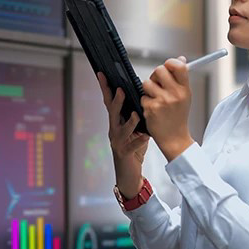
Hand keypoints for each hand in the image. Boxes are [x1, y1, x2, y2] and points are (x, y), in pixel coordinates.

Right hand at [97, 72, 149, 198]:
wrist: (128, 174)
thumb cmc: (133, 149)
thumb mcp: (134, 129)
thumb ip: (135, 115)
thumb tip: (141, 96)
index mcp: (116, 122)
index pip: (109, 102)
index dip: (105, 88)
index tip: (102, 74)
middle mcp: (114, 130)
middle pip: (112, 113)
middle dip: (116, 101)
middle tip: (120, 90)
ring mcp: (117, 142)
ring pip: (121, 129)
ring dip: (129, 121)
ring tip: (137, 114)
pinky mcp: (125, 153)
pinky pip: (132, 146)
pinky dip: (139, 141)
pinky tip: (146, 136)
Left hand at [141, 57, 193, 161]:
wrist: (174, 138)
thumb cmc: (178, 116)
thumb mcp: (184, 96)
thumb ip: (181, 78)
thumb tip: (180, 59)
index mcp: (185, 89)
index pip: (179, 66)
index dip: (171, 62)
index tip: (168, 66)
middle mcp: (175, 94)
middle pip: (159, 70)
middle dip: (155, 76)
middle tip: (157, 84)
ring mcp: (162, 101)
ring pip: (147, 83)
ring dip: (148, 90)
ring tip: (155, 98)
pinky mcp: (151, 108)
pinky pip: (143, 97)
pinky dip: (145, 102)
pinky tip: (153, 110)